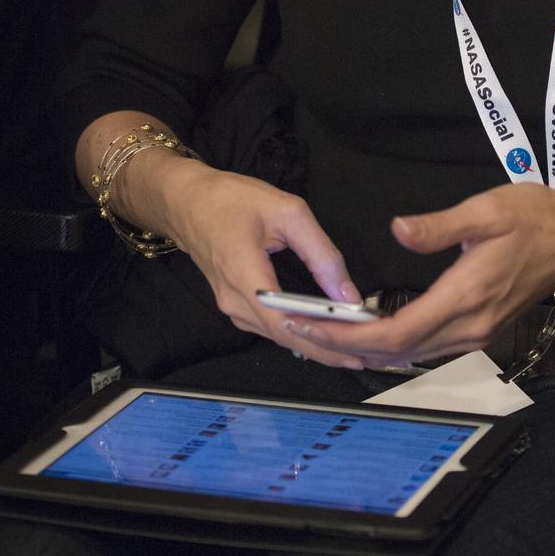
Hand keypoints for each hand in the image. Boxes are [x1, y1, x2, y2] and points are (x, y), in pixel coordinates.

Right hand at [162, 163, 367, 368]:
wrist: (187, 201)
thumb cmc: (233, 199)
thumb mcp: (288, 212)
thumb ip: (321, 253)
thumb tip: (348, 294)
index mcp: (244, 274)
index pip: (286, 323)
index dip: (322, 341)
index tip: (356, 348)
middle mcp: (233, 300)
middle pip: (285, 336)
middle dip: (327, 350)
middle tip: (367, 356)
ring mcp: (230, 306)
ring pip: (277, 336)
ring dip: (314, 345)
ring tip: (352, 349)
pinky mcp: (233, 305)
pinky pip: (269, 327)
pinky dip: (298, 333)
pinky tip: (322, 335)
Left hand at [284, 183, 554, 368]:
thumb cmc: (534, 219)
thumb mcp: (486, 210)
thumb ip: (439, 226)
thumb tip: (397, 229)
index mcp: (465, 297)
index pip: (397, 331)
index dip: (352, 334)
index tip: (315, 325)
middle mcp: (468, 326)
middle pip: (397, 352)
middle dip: (346, 345)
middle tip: (302, 330)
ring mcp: (476, 332)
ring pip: (411, 355)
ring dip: (366, 349)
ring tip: (325, 334)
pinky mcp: (479, 329)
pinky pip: (426, 348)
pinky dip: (391, 346)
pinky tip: (371, 334)